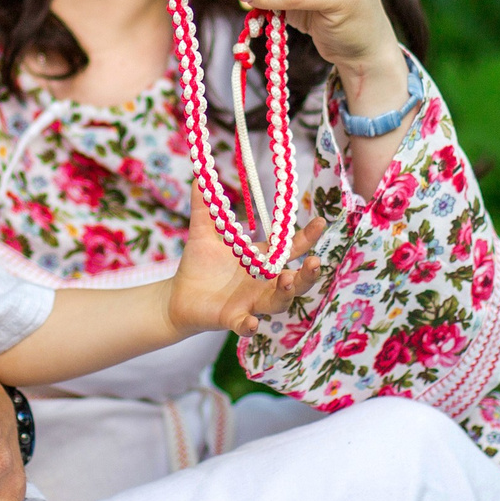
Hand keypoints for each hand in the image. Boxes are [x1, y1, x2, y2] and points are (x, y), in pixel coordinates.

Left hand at [170, 190, 323, 334]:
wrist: (179, 295)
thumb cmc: (199, 264)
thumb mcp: (203, 232)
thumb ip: (205, 205)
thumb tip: (199, 175)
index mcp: (262, 260)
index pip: (291, 248)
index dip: (308, 237)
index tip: (320, 221)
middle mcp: (264, 283)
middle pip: (296, 280)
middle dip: (307, 273)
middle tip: (314, 261)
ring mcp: (251, 303)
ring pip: (278, 303)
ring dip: (286, 294)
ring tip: (287, 280)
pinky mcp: (233, 318)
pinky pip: (246, 325)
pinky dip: (249, 324)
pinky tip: (251, 323)